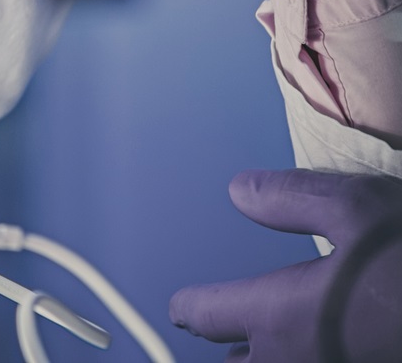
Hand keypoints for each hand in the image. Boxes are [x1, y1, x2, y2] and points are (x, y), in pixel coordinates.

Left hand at [170, 169, 401, 361]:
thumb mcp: (357, 210)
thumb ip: (291, 200)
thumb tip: (239, 191)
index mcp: (283, 316)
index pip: (210, 316)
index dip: (188, 307)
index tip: (179, 308)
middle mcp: (303, 358)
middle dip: (226, 352)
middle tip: (215, 335)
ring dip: (261, 362)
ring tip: (257, 347)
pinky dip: (303, 359)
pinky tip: (319, 342)